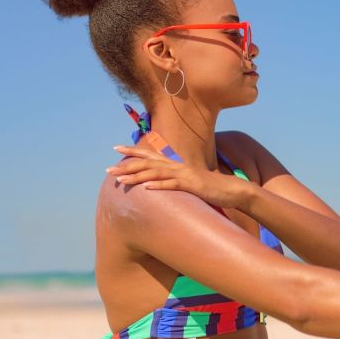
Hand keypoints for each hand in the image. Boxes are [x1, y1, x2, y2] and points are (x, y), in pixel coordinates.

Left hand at [106, 145, 251, 209]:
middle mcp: (177, 166)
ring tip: (121, 180)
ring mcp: (184, 175)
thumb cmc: (209, 188)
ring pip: (156, 174)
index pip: (149, 154)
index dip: (133, 150)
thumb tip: (159, 182)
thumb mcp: (188, 182)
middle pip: (148, 163)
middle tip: (108, 170)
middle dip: (127, 165)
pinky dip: (159, 186)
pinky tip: (147, 188)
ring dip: (137, 176)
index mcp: (175, 165)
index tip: (116, 148)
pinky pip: (173, 185)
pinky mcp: (192, 185)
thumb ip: (173, 180)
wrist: (231, 190)